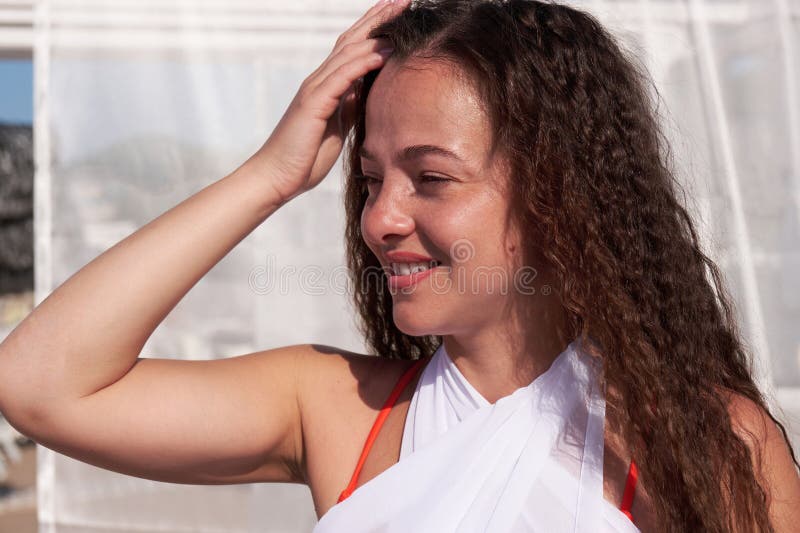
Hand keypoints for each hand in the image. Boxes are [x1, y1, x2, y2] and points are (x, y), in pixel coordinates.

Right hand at [252, 0, 406, 203]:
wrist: (276, 178)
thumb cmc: (305, 158)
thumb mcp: (336, 127)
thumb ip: (349, 106)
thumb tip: (365, 90)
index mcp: (326, 87)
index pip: (353, 49)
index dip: (375, 28)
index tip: (399, 13)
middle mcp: (319, 81)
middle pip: (352, 40)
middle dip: (378, 18)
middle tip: (404, 0)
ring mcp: (315, 90)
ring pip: (348, 52)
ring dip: (376, 33)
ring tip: (400, 16)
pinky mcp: (313, 104)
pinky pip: (342, 78)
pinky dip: (363, 62)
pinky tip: (383, 51)